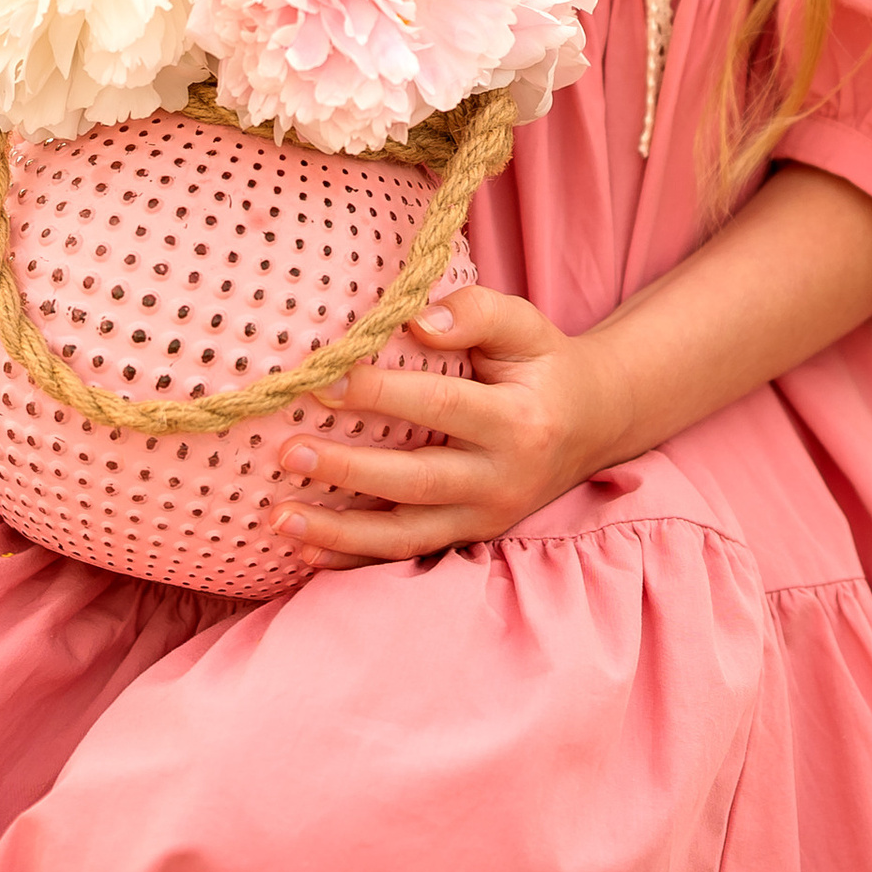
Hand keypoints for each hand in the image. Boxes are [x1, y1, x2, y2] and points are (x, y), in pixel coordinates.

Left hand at [265, 284, 626, 565]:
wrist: (592, 425)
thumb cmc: (543, 366)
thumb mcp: (525, 326)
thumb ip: (477, 312)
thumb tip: (417, 321)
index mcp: (518, 421)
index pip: (440, 407)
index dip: (380, 395)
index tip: (322, 382)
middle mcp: (503, 479)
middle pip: (416, 480)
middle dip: (347, 470)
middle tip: (286, 452)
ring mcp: (486, 517)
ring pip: (406, 535)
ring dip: (338, 533)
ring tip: (278, 519)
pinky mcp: (469, 537)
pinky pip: (407, 555)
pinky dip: (354, 560)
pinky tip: (303, 553)